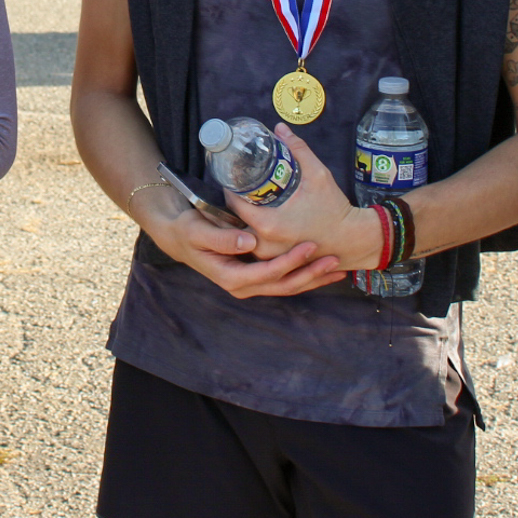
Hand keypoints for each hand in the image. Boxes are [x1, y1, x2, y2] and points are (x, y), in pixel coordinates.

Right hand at [141, 194, 345, 298]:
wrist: (179, 237)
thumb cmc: (188, 230)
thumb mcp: (198, 231)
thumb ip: (222, 237)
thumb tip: (248, 242)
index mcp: (231, 277)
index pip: (268, 274)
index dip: (291, 262)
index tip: (310, 246)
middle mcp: (243, 286)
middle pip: (284, 285)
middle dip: (311, 274)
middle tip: (335, 260)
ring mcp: (250, 284)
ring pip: (287, 286)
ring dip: (313, 278)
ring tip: (338, 268)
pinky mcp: (256, 277)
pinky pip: (284, 280)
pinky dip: (305, 275)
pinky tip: (322, 269)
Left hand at [226, 123, 382, 270]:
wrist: (353, 240)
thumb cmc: (335, 209)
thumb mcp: (318, 175)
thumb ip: (298, 149)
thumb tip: (280, 128)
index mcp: (268, 224)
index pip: (233, 203)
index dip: (229, 188)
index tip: (231, 177)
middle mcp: (264, 244)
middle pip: (233, 222)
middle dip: (232, 205)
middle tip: (234, 189)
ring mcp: (269, 257)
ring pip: (242, 238)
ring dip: (238, 222)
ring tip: (241, 204)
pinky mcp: (277, 263)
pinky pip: (255, 249)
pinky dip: (250, 237)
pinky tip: (250, 224)